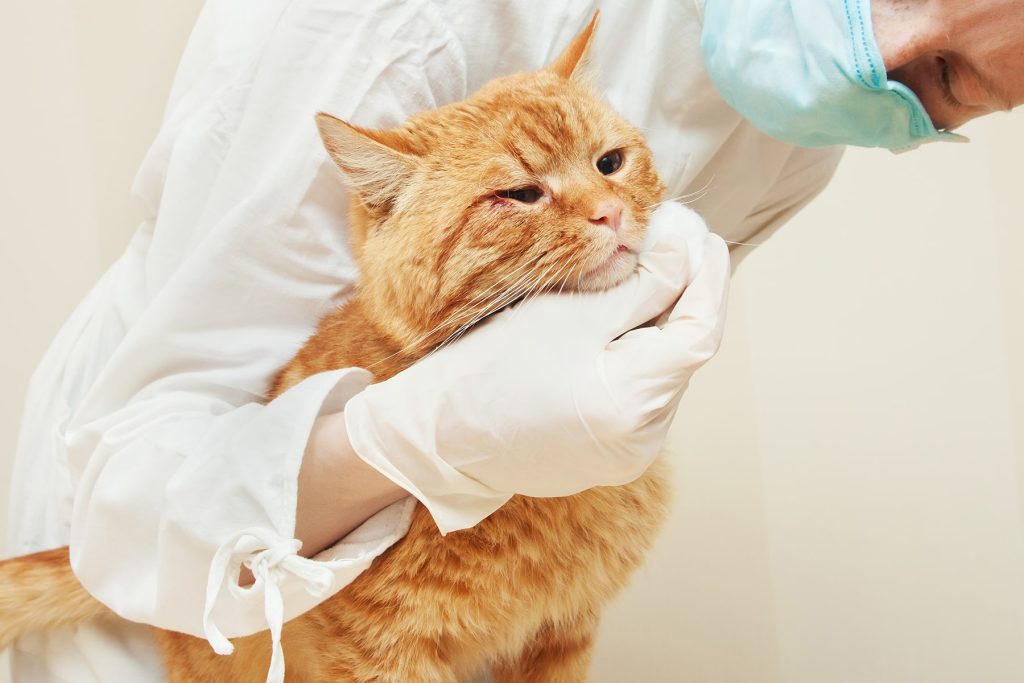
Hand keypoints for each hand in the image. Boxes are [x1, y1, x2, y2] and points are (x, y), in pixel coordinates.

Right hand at [343, 202, 730, 532]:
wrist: (435, 436)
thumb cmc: (488, 370)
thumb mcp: (567, 314)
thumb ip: (641, 285)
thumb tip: (684, 250)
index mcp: (631, 407)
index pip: (699, 332)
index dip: (707, 277)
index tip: (698, 232)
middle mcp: (641, 443)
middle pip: (683, 355)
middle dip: (681, 294)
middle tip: (670, 241)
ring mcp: (626, 456)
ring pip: (662, 374)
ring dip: (659, 324)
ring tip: (639, 275)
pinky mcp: (609, 457)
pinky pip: (639, 395)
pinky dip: (636, 354)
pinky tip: (617, 323)